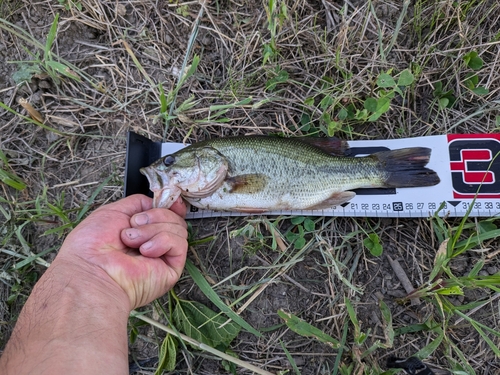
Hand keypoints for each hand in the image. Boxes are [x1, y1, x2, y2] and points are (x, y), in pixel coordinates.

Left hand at [57, 194, 188, 309]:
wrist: (91, 272)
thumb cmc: (91, 246)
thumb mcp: (112, 211)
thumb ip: (137, 203)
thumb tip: (156, 201)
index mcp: (140, 231)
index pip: (167, 214)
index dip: (171, 205)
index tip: (170, 200)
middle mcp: (153, 244)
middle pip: (174, 218)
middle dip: (155, 216)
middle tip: (134, 225)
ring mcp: (162, 256)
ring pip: (178, 228)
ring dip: (153, 229)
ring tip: (133, 240)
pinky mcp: (171, 269)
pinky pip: (179, 243)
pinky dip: (162, 241)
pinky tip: (145, 250)